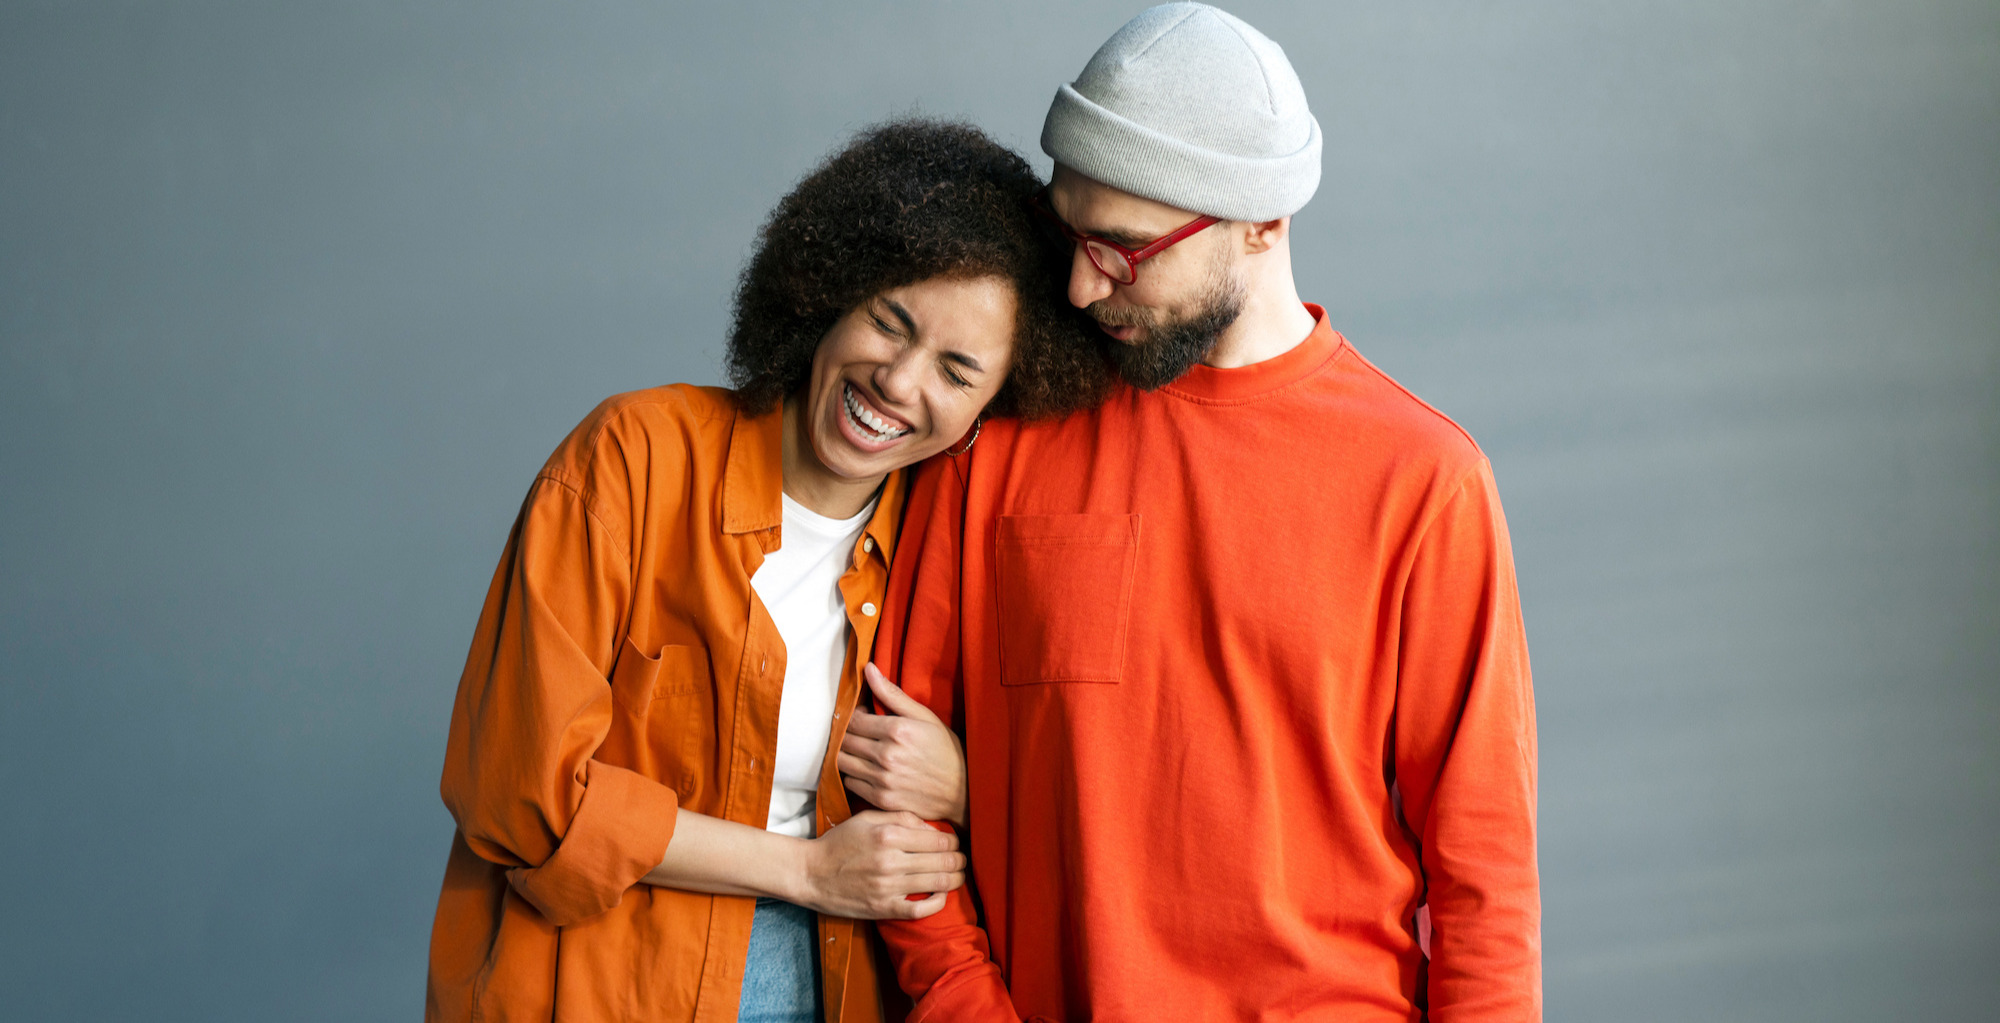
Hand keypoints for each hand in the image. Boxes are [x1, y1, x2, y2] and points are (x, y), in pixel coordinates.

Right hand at [797, 810, 963, 919]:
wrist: (811, 873)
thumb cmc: (840, 842)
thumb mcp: (867, 818)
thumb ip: (901, 817)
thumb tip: (932, 827)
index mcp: (888, 834)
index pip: (938, 839)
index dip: (954, 841)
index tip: (955, 843)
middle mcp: (891, 860)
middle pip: (943, 860)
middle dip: (959, 860)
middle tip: (962, 860)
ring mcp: (888, 886)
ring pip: (937, 883)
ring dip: (955, 879)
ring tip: (958, 876)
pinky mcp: (883, 907)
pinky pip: (920, 910)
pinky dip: (937, 903)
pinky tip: (941, 896)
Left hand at [840, 663, 968, 826]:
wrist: (963, 790)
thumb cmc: (945, 750)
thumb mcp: (925, 716)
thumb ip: (892, 694)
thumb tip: (868, 669)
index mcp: (897, 730)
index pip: (853, 721)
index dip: (852, 717)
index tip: (861, 718)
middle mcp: (887, 755)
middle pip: (845, 741)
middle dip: (847, 735)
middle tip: (860, 734)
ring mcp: (883, 780)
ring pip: (842, 762)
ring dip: (846, 754)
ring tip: (861, 751)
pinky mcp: (881, 800)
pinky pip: (850, 783)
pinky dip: (853, 775)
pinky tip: (867, 769)